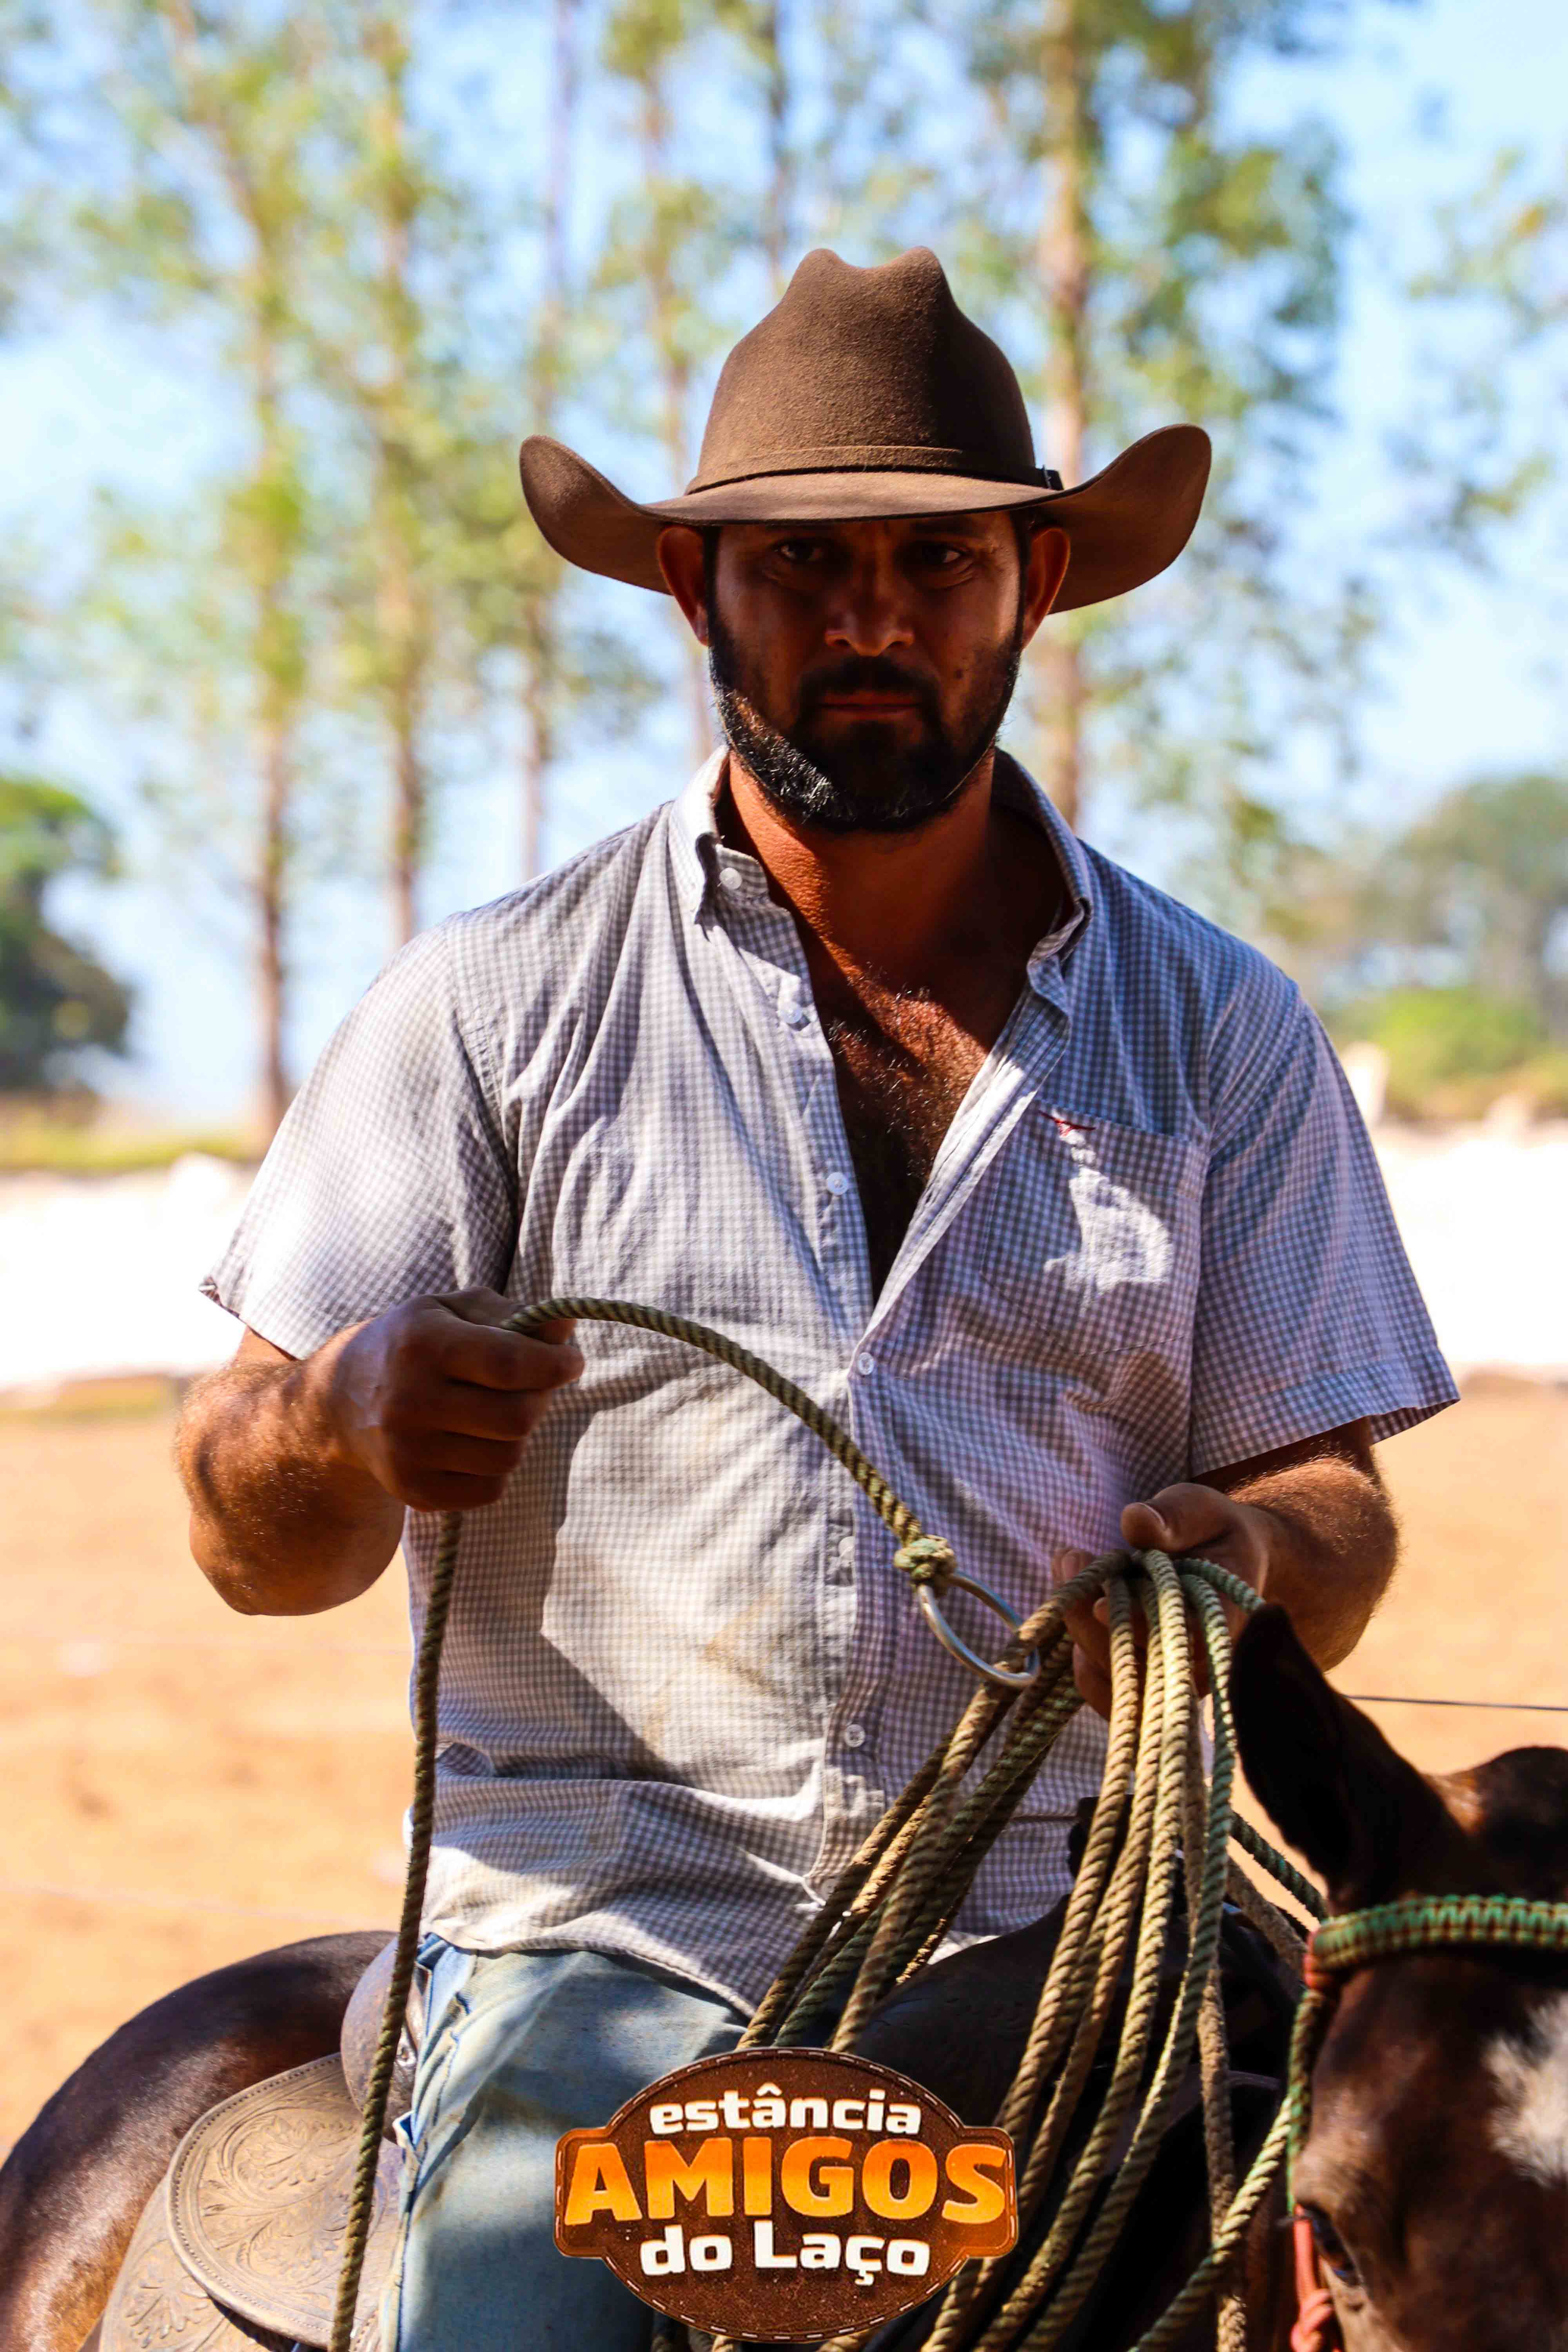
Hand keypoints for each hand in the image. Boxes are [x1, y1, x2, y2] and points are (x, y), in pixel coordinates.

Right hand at [320, 1289, 582, 1512]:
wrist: (343, 1399)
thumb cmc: (415, 1343)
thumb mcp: (455, 1311)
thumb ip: (513, 1316)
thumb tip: (566, 1330)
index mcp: (422, 1344)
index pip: (508, 1363)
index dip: (554, 1364)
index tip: (571, 1361)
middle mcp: (410, 1401)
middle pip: (517, 1417)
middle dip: (540, 1399)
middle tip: (534, 1386)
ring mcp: (408, 1452)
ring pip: (508, 1456)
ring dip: (519, 1434)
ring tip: (497, 1412)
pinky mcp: (413, 1491)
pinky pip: (490, 1489)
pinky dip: (496, 1466)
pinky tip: (475, 1442)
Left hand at [1051, 1482, 1274, 1718]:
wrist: (1228, 1558)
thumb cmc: (1214, 1531)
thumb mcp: (1202, 1510)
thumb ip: (1175, 1517)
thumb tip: (1136, 1520)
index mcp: (1222, 1621)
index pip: (1182, 1637)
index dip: (1138, 1624)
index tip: (1099, 1602)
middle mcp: (1198, 1664)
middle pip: (1136, 1665)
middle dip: (1087, 1616)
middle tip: (1069, 1557)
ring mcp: (1167, 1681)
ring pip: (1109, 1678)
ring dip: (1076, 1626)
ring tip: (1067, 1564)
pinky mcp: (1138, 1683)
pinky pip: (1097, 1684)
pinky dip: (1076, 1648)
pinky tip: (1073, 1600)